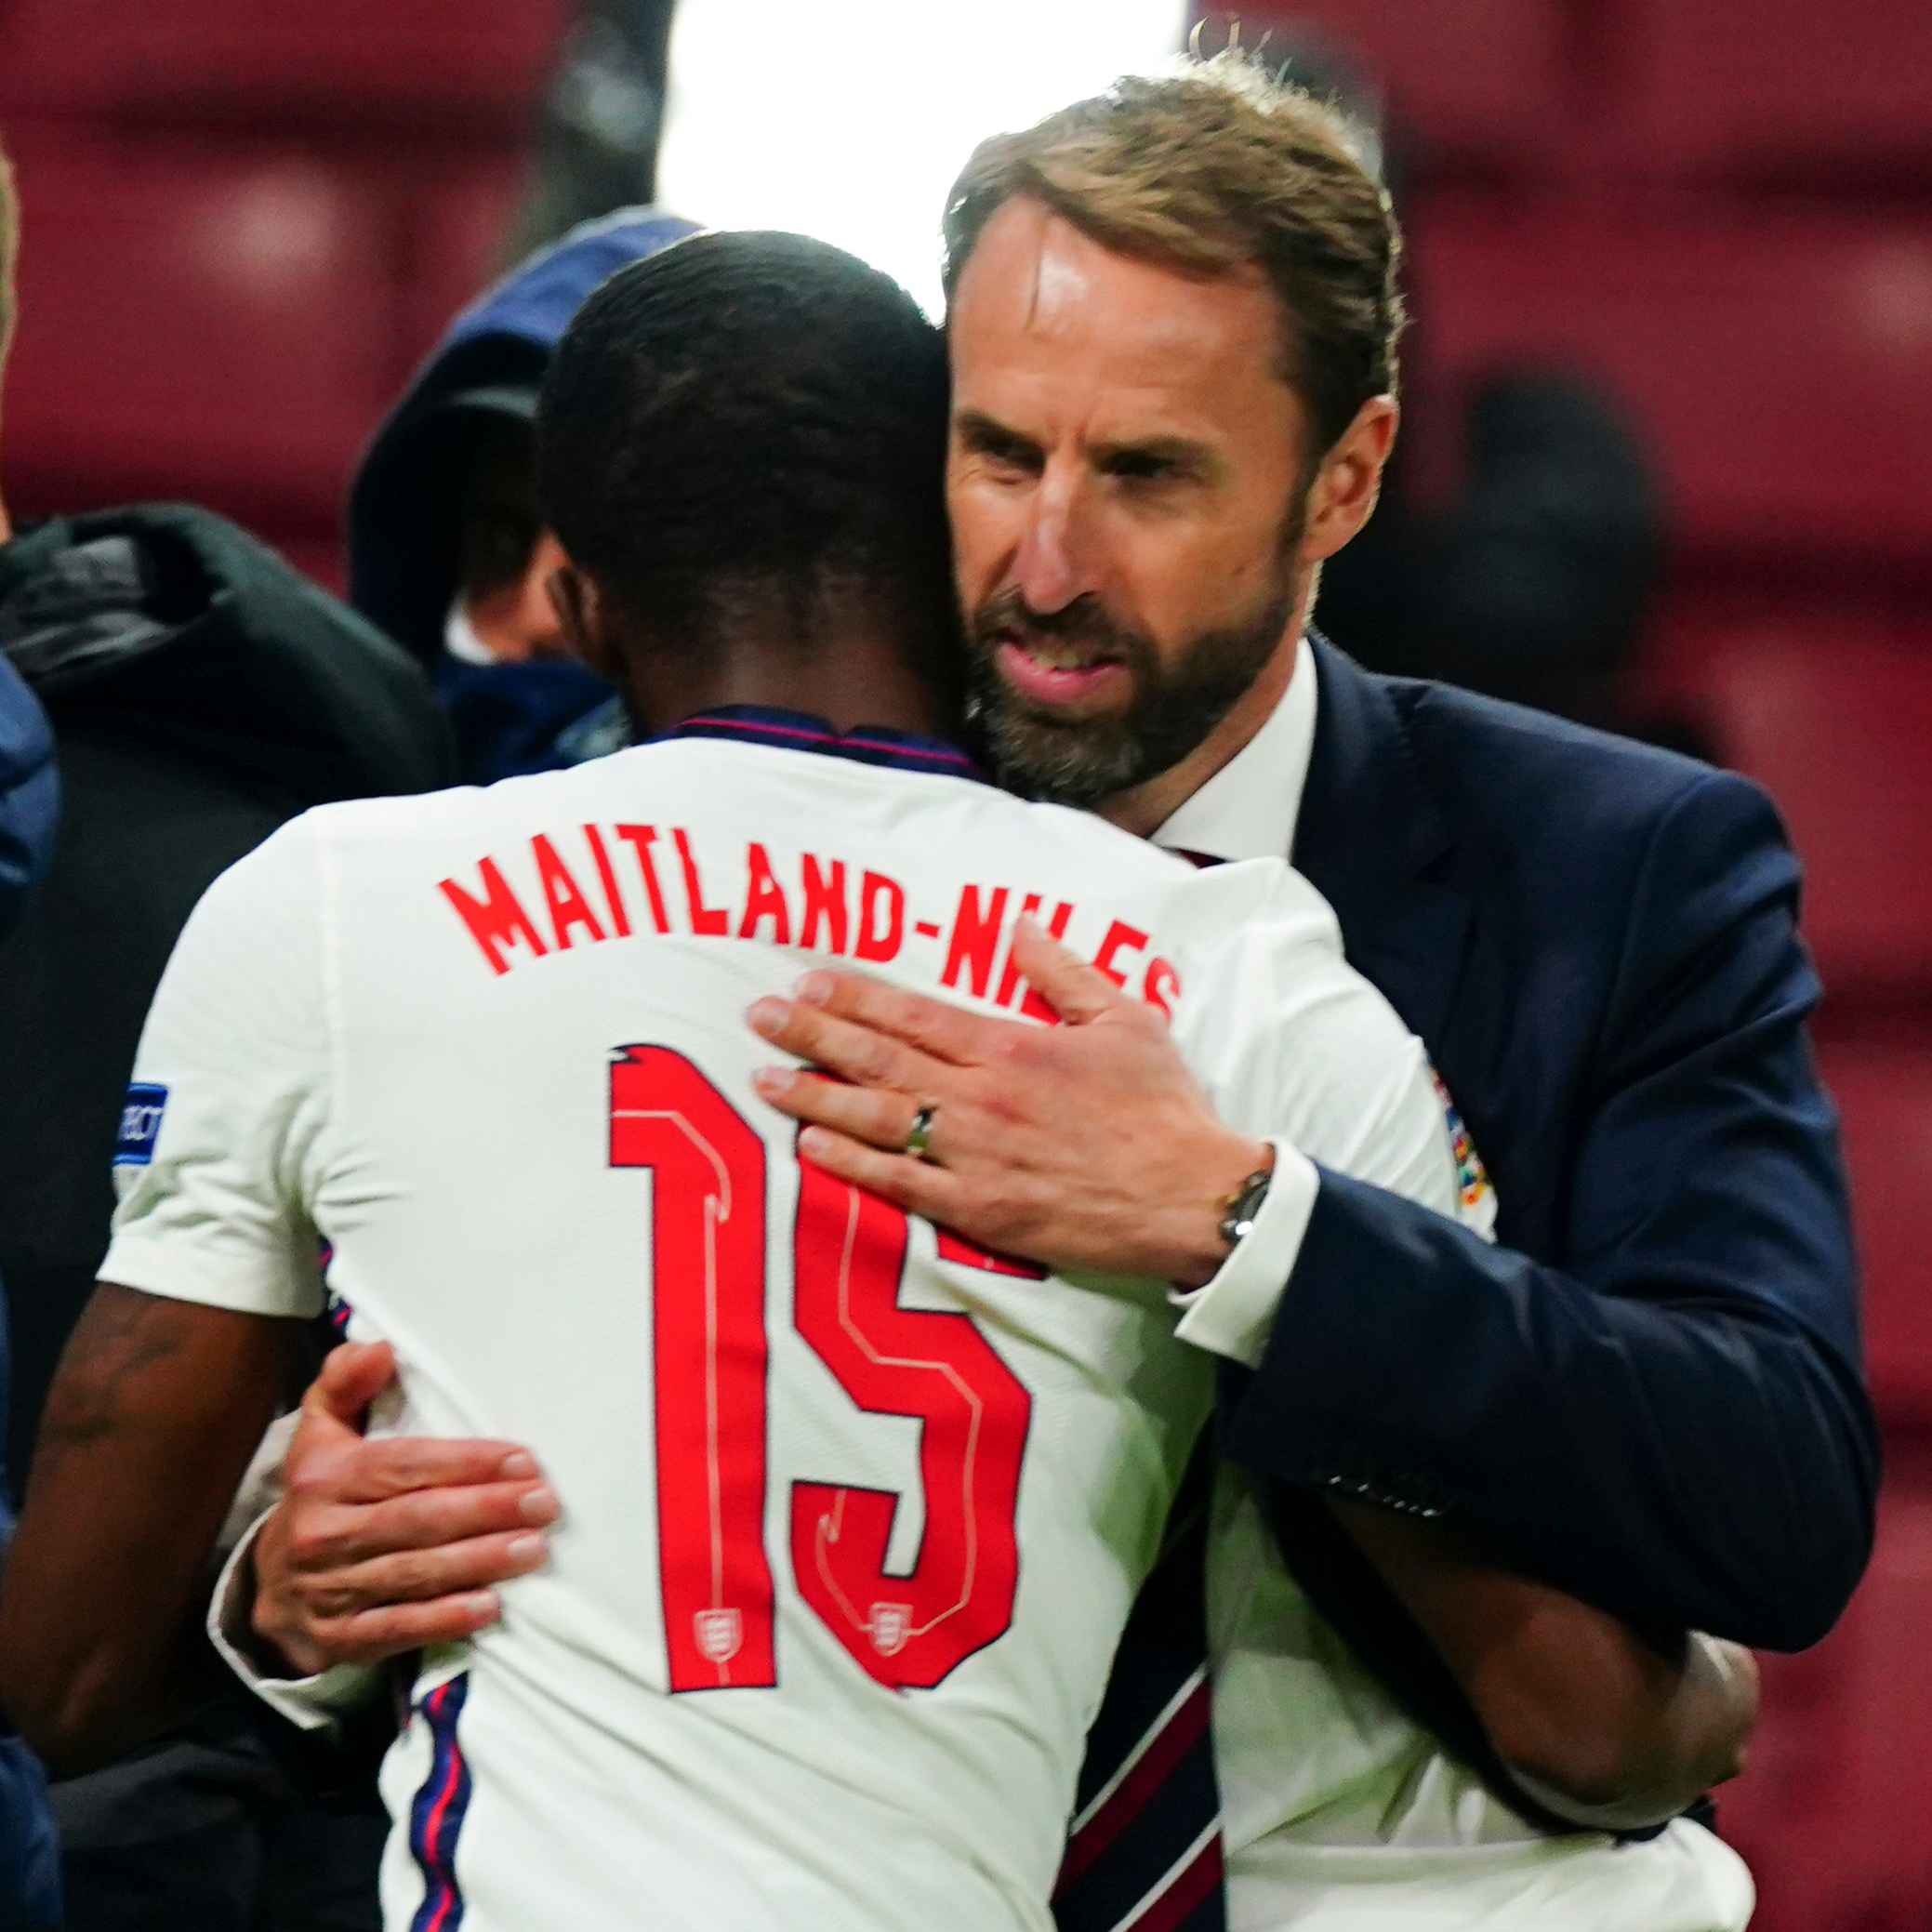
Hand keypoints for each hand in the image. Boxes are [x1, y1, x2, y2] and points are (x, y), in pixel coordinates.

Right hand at [248, 1341, 557, 1674]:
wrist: (271, 1585)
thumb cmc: (321, 1492)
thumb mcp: (321, 1430)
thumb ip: (346, 1382)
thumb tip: (381, 1348)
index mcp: (325, 1477)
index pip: (406, 1466)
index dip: (467, 1464)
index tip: (523, 1460)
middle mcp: (325, 1533)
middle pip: (418, 1519)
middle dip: (487, 1510)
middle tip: (544, 1503)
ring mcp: (331, 1590)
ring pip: (415, 1573)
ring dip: (479, 1562)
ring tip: (533, 1548)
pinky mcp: (341, 1639)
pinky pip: (397, 1628)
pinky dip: (444, 1619)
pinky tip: (489, 1606)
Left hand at [747, 919, 1267, 1287]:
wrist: (1191, 1197)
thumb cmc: (1162, 1108)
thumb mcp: (1125, 1018)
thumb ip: (1063, 971)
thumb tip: (1017, 927)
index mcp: (1011, 1046)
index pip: (913, 1013)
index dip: (853, 996)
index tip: (807, 981)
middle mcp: (980, 1098)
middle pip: (878, 1059)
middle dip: (812, 1035)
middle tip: (759, 1016)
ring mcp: (975, 1157)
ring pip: (876, 1118)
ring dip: (814, 1095)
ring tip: (765, 1079)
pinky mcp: (980, 1211)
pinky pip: (900, 1185)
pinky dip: (851, 1163)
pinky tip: (811, 1144)